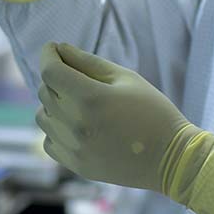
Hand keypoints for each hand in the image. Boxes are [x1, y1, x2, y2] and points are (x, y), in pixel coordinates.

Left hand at [35, 42, 200, 192]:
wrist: (171, 158)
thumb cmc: (153, 111)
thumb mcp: (126, 78)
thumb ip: (89, 62)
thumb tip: (61, 49)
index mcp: (90, 98)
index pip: (51, 71)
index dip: (48, 55)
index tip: (53, 48)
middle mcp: (76, 125)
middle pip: (45, 92)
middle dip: (55, 77)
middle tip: (74, 74)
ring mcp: (74, 148)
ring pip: (42, 117)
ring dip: (52, 104)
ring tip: (75, 101)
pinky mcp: (76, 165)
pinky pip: (48, 141)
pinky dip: (55, 129)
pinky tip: (75, 125)